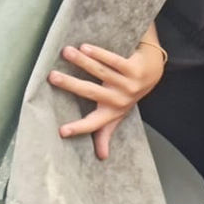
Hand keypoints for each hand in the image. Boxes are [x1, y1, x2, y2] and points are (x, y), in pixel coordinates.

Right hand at [50, 38, 165, 159]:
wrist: (152, 72)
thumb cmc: (127, 93)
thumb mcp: (117, 113)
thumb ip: (106, 132)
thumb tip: (102, 157)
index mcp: (112, 112)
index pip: (93, 124)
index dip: (78, 129)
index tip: (61, 131)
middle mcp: (120, 100)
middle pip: (91, 92)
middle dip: (70, 84)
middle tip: (52, 77)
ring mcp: (129, 83)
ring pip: (102, 72)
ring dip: (83, 61)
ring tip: (66, 52)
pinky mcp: (134, 68)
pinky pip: (114, 60)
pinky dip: (99, 53)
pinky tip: (85, 47)